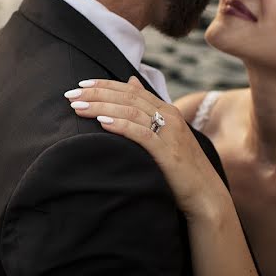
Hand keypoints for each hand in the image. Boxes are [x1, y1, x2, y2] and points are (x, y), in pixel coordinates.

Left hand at [65, 76, 227, 219]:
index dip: (104, 85)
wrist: (205, 195)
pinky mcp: (168, 152)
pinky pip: (141, 133)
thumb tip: (131, 81)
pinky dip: (121, 125)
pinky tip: (102, 122)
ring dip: (102, 107)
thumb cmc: (180, 166)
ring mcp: (169, 133)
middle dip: (96, 93)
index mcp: (167, 109)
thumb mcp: (164, 132)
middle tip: (70, 94)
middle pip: (127, 96)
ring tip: (78, 107)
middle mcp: (169, 116)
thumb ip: (147, 108)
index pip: (130, 89)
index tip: (80, 85)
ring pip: (131, 111)